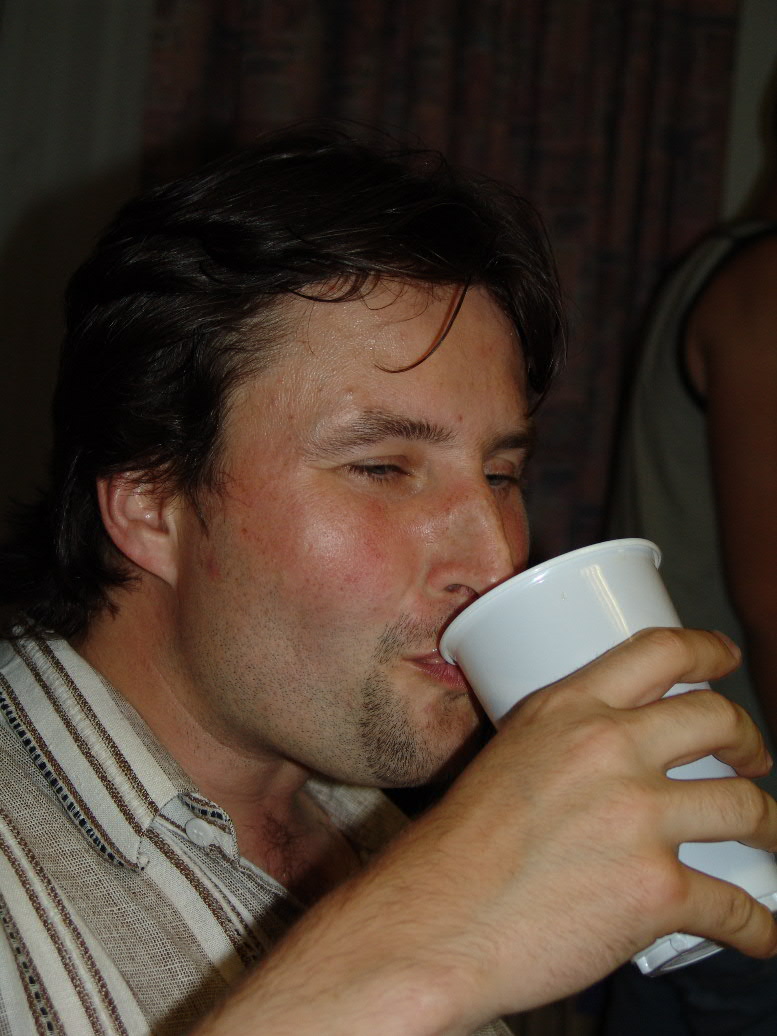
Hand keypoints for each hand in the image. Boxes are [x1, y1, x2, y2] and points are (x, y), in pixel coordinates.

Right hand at [193, 627, 776, 1035]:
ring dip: (769, 827)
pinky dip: (760, 926)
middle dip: (750, 739)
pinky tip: (762, 932)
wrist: (432, 925)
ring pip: (744, 807)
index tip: (725, 659)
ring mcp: (637, 817)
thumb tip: (603, 769)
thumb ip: (557, 749)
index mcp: (565, 710)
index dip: (706, 649)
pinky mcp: (655, 889)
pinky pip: (737, 907)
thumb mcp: (502, 761)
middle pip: (716, 721)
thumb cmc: (452, 854)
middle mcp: (608, 750)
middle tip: (751, 759)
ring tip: (766, 840)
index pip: (658, 651)